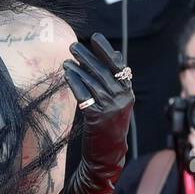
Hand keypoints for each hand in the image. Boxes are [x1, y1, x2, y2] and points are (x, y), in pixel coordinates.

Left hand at [62, 32, 134, 193]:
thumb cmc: (109, 127)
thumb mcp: (118, 102)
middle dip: (88, 56)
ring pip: (92, 81)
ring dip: (78, 68)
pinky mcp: (97, 117)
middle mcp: (122, 99)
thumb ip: (115, 80)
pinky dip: (74, 82)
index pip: (118, 66)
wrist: (108, 155)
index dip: (106, 50)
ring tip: (67, 60)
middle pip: (103, 71)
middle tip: (73, 46)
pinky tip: (67, 74)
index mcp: (127, 93)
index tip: (95, 37)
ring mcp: (110, 108)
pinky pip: (83, 94)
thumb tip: (115, 53)